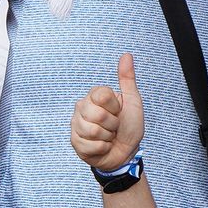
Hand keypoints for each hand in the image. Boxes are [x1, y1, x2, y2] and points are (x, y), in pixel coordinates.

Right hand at [71, 52, 145, 171]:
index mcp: (94, 96)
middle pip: (96, 114)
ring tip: (108, 136)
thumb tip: (127, 55)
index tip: (119, 111)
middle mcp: (81, 108)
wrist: (126, 152)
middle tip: (114, 127)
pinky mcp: (74, 142)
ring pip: (92, 130)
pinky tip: (102, 146)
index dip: (115, 107)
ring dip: (107, 137)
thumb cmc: (130, 126)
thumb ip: (127, 78)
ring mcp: (76, 125)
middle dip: (112, 124)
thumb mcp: (133, 101)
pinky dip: (102, 148)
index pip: (101, 95)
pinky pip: (90, 144)